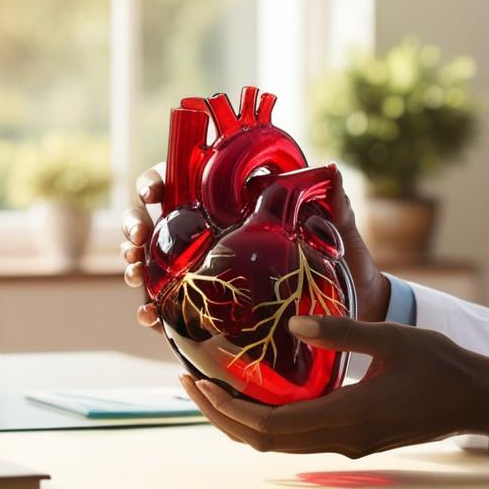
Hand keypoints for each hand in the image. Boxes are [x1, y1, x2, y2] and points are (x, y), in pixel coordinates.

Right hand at [120, 163, 393, 326]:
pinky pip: (173, 306)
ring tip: (134, 273)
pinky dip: (153, 310)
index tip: (152, 191)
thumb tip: (332, 170)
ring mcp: (209, 268)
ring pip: (155, 261)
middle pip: (159, 220)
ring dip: (135, 264)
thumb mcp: (338, 226)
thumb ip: (335, 201)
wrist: (354, 301)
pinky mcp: (212, 304)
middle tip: (136, 239)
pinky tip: (149, 317)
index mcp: (238, 203)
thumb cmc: (343, 255)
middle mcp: (216, 232)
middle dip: (136, 224)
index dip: (159, 180)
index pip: (185, 181)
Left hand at [179, 315, 488, 457]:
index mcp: (347, 415)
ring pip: (278, 444)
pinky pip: (298, 437)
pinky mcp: (355, 439)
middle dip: (221, 416)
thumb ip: (343, 331)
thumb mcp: (393, 337)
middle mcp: (342, 438)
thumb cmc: (440, 364)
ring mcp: (348, 443)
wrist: (476, 400)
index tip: (199, 382)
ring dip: (242, 421)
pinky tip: (259, 393)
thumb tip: (293, 322)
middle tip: (191, 383)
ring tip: (215, 387)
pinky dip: (268, 420)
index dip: (227, 409)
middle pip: (263, 442)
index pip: (269, 426)